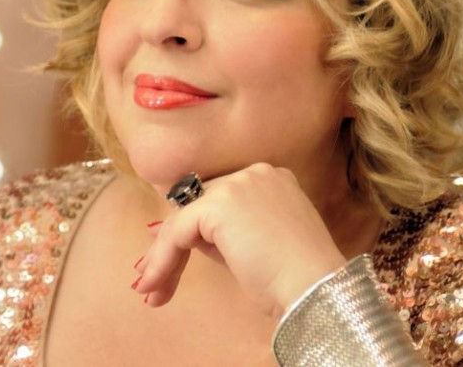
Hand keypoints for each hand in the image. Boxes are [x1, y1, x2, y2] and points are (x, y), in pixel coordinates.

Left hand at [131, 162, 346, 318]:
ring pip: (184, 218)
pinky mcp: (219, 204)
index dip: (193, 228)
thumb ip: (223, 233)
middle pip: (199, 204)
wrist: (313, 283)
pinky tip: (155, 283)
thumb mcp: (258, 245)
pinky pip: (177, 231)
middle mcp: (256, 173)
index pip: (220, 198)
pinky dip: (162, 259)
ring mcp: (238, 184)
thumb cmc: (295, 276)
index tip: (172, 257)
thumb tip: (182, 236)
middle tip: (150, 276)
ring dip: (163, 256)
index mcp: (273, 179)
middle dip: (171, 243)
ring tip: (150, 289)